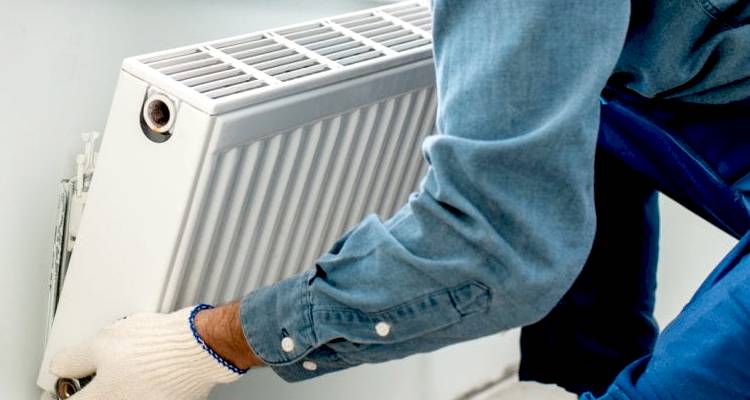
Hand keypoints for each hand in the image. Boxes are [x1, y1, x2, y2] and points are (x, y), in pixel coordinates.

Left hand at [49, 305, 249, 398]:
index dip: (68, 390)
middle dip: (101, 387)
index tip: (72, 384)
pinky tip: (157, 368)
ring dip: (128, 386)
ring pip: (129, 397)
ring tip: (136, 365)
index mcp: (102, 397)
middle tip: (104, 371)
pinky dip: (151, 385)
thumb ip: (76, 358)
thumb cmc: (158, 345)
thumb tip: (61, 365)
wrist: (200, 347)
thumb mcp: (105, 341)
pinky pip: (153, 395)